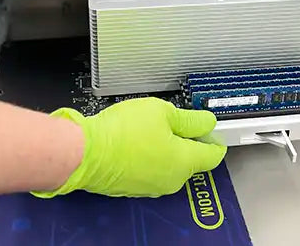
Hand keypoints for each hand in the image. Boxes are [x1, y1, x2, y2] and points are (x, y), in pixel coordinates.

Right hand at [32, 97, 226, 197]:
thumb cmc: (123, 132)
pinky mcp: (133, 188)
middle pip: (189, 160)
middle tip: (173, 120)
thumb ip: (189, 119)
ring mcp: (152, 187)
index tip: (211, 129)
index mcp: (184, 162)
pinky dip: (147, 157)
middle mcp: (172, 180)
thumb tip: (206, 122)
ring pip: (168, 165)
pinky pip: (149, 171)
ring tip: (148, 128)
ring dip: (164, 149)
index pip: (213, 156)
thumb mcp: (162, 112)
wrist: (85, 152)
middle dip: (185, 141)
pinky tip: (134, 141)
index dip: (214, 139)